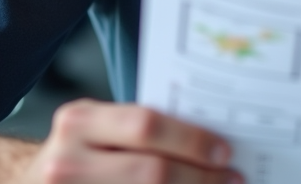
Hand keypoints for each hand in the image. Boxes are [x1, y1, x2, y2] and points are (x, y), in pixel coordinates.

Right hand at [19, 99, 241, 183]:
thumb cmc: (74, 153)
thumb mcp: (94, 128)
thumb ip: (137, 129)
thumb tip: (210, 138)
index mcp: (79, 121)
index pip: (146, 125)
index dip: (191, 140)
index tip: (225, 151)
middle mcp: (67, 161)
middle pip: (151, 173)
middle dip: (200, 177)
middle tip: (233, 179)